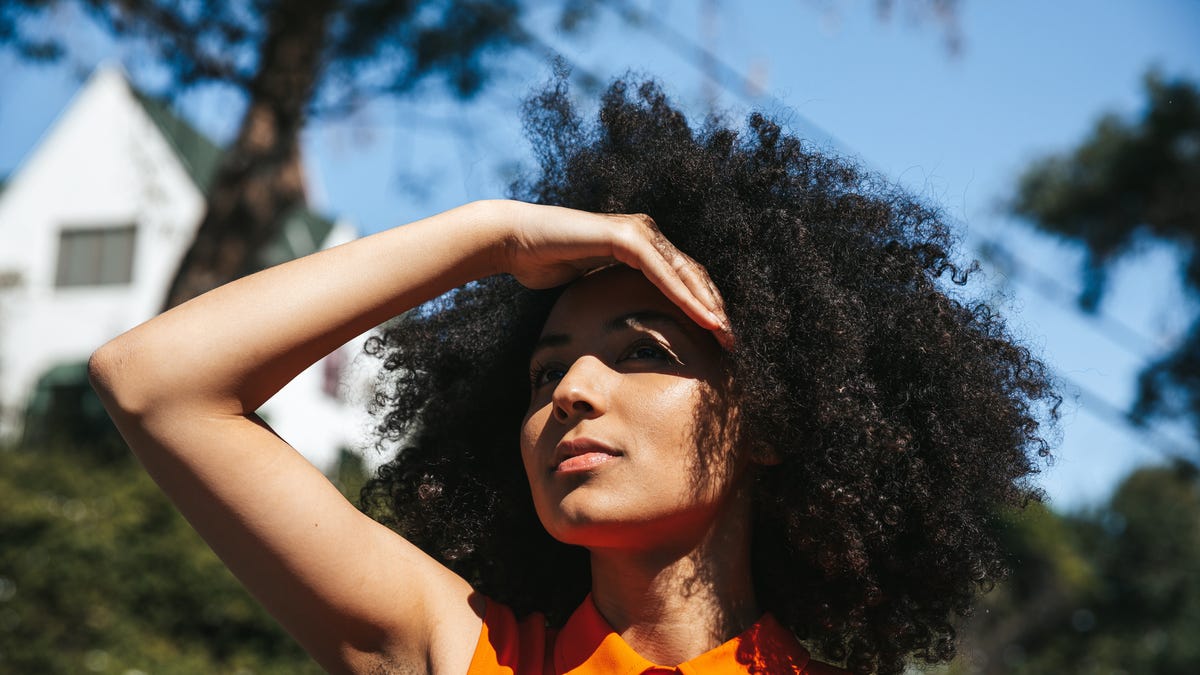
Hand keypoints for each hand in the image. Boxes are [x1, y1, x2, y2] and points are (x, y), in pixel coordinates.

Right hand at [487, 200, 732, 347]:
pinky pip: (662, 271)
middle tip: (732, 342)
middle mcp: (646, 235)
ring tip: (723, 332)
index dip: (704, 307)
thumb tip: (622, 331)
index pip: (684, 279)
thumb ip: (613, 297)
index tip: (719, 339)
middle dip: (715, 309)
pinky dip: (683, 295)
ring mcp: (637, 232)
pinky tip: (700, 317)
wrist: (516, 243)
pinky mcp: (625, 236)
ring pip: (684, 272)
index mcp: (642, 247)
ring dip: (707, 304)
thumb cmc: (547, 265)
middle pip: (693, 275)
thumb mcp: (592, 289)